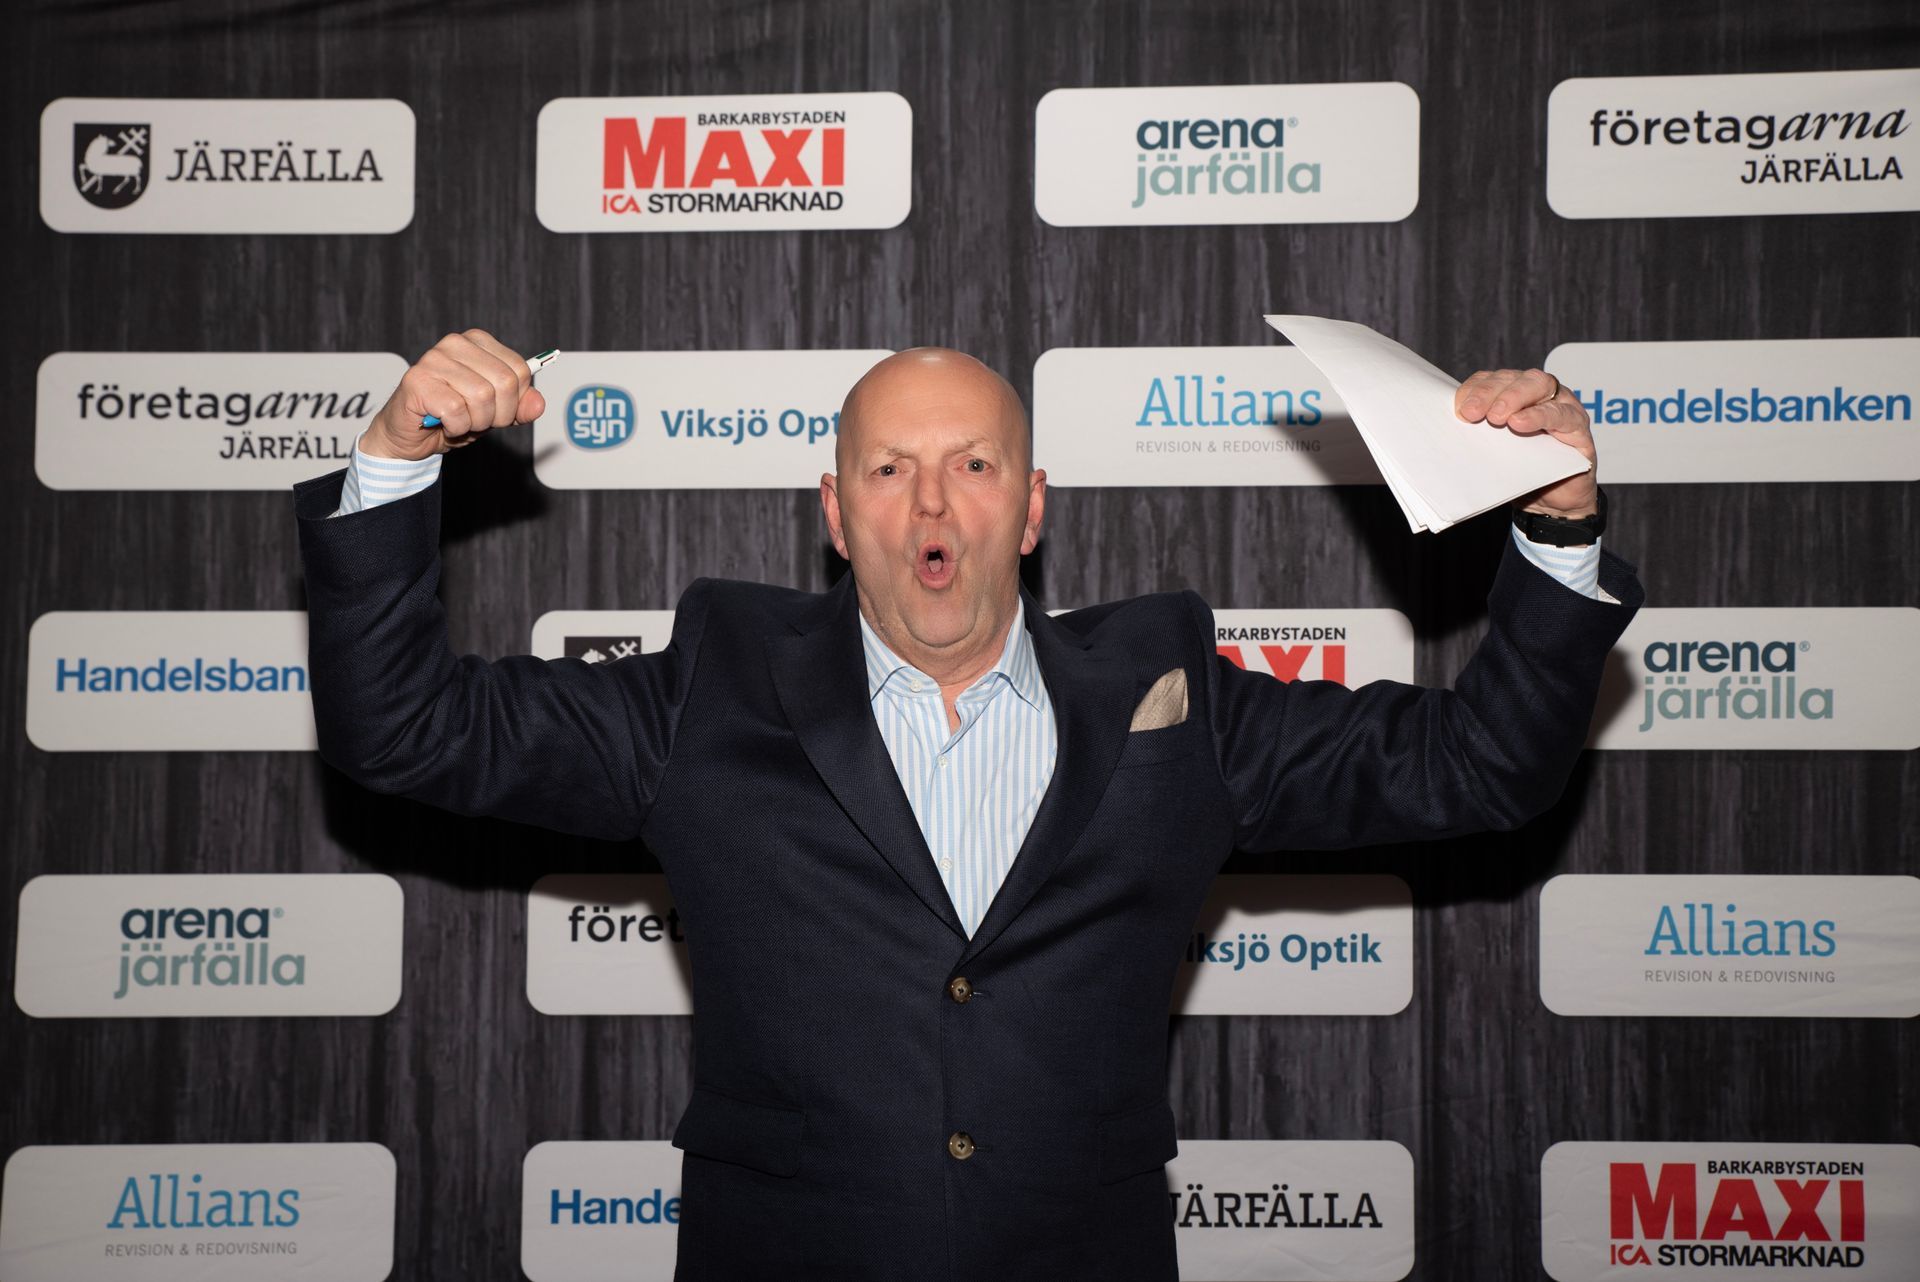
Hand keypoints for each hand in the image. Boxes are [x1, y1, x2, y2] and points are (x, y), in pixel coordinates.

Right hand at [361, 329, 547, 459]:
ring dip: (475, 422)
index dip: (515, 401)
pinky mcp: (417, 380)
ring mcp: (433, 359)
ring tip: (459, 421)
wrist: (409, 435)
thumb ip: (520, 407)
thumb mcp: (495, 413)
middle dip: (498, 415)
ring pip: (482, 397)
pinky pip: (456, 411)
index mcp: (477, 342)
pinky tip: (443, 422)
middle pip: (504, 383)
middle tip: (477, 420)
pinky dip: (456, 427)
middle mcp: (455, 343)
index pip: (520, 370)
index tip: (497, 409)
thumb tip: (538, 404)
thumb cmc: (452, 417)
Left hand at [1453, 367, 1597, 516]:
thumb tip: (1448, 430)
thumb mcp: (1494, 450)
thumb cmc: (1521, 470)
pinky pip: (1560, 414)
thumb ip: (1479, 434)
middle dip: (1491, 392)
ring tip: (1496, 416)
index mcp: (1516, 393)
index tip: (1459, 408)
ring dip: (1513, 397)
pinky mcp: (1578, 427)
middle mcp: (1541, 393)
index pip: (1494, 379)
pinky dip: (1539, 415)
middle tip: (1473, 413)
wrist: (1553, 502)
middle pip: (1516, 377)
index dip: (1476, 389)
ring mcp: (1563, 405)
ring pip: (1539, 385)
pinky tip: (1520, 424)